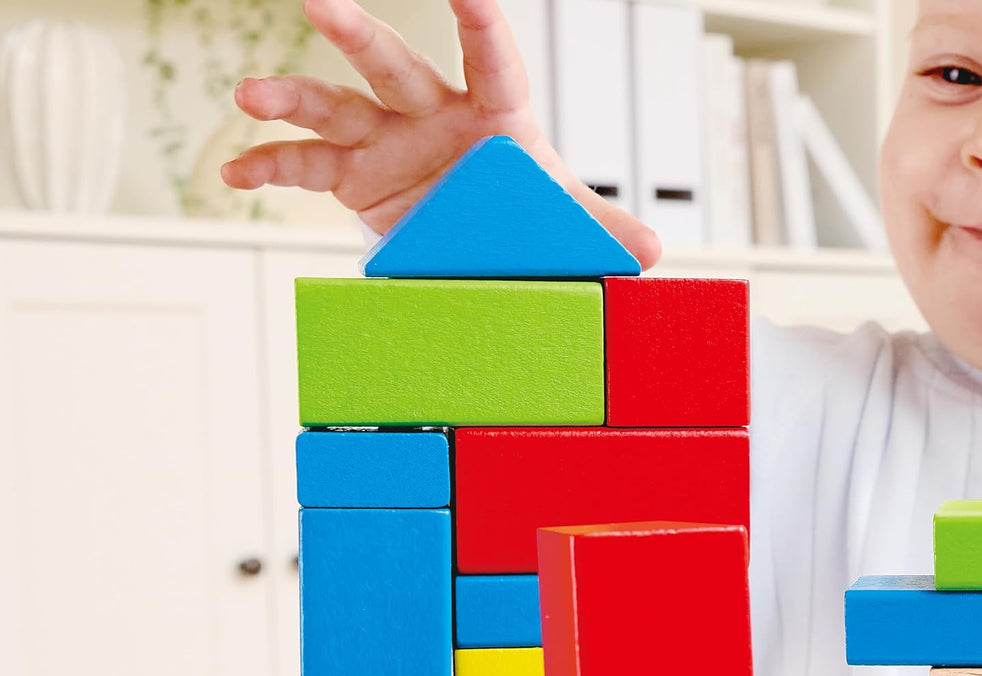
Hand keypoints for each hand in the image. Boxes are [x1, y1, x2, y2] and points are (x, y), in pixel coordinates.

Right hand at [221, 0, 660, 268]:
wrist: (477, 241)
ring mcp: (387, 141)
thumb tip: (652, 250)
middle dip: (356, 34)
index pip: (491, 59)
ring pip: (334, 106)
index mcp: (494, 117)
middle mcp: (433, 115)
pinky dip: (270, 165)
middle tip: (318, 2)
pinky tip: (234, 171)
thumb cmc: (523, 216)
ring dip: (291, 97)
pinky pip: (304, 165)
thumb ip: (600, 228)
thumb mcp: (562, 224)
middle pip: (392, 65)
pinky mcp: (353, 175)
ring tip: (249, 95)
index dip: (481, 23)